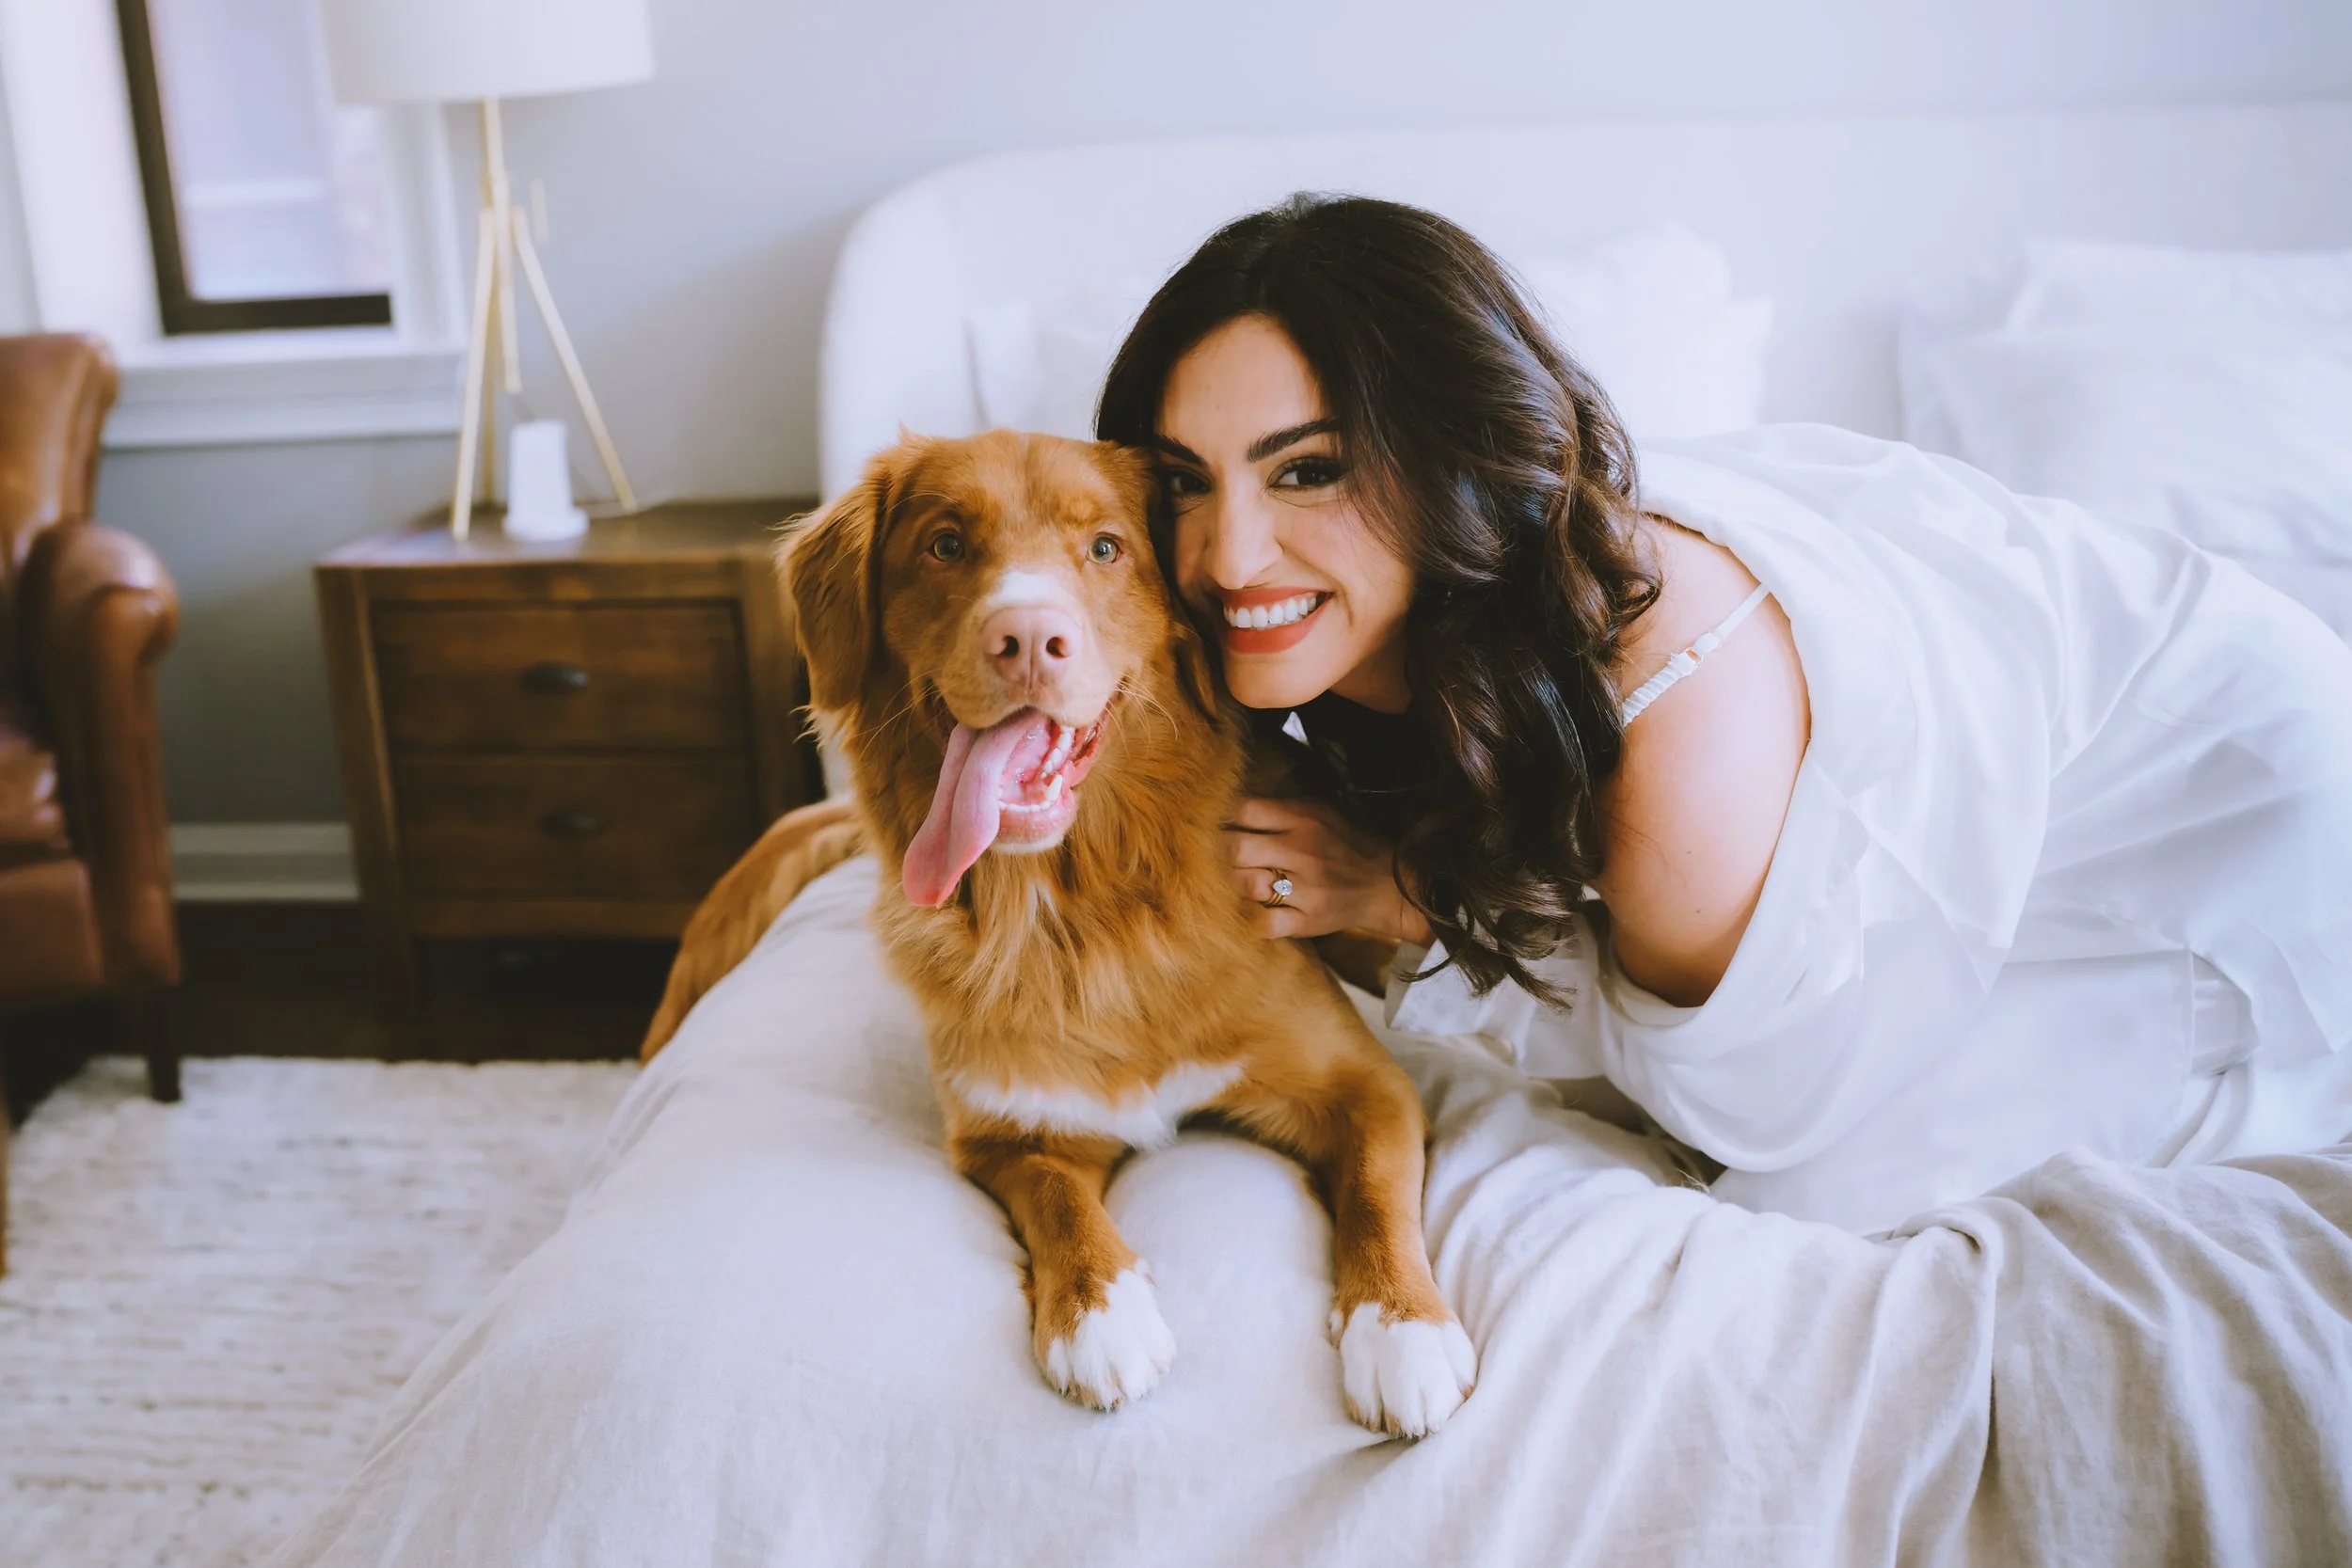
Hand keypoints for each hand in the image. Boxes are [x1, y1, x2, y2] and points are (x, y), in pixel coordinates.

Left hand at [1226, 795, 1431, 943]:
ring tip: (1220, 881)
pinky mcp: (1307, 921)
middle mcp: (1302, 852)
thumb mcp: (1320, 810)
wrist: (1386, 884)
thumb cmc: (1345, 841)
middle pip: (1236, 848)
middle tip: (1204, 855)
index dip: (1219, 815)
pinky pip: (1264, 923)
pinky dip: (1247, 919)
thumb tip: (1229, 803)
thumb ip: (1279, 808)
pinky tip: (1240, 912)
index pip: (1245, 810)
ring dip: (1228, 884)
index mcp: (1303, 819)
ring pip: (1245, 886)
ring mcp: (1305, 890)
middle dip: (1214, 851)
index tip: (1208, 822)